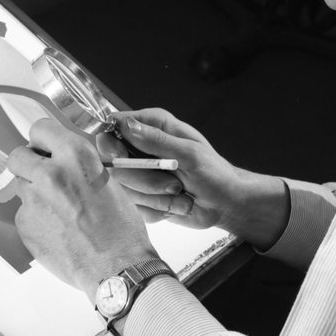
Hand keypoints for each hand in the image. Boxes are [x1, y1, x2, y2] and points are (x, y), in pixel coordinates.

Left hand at [8, 118, 156, 301]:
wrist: (117, 266)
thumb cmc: (122, 228)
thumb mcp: (109, 181)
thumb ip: (80, 166)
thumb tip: (64, 163)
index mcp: (75, 156)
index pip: (40, 128)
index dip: (43, 139)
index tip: (45, 147)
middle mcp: (50, 173)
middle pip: (18, 156)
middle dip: (29, 163)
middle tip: (45, 176)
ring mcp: (33, 200)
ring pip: (20, 185)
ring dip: (34, 192)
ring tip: (59, 210)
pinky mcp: (24, 225)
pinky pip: (23, 213)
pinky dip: (36, 218)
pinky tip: (57, 229)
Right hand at [100, 108, 289, 249]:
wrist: (224, 204)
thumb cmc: (214, 173)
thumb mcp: (189, 153)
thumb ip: (157, 141)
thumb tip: (127, 126)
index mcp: (153, 126)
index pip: (112, 127)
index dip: (110, 143)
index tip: (122, 157)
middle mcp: (141, 147)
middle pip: (113, 162)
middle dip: (143, 179)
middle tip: (172, 184)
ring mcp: (139, 174)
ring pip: (124, 188)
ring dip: (155, 197)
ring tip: (179, 193)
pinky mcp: (141, 197)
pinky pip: (135, 207)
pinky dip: (157, 209)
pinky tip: (175, 205)